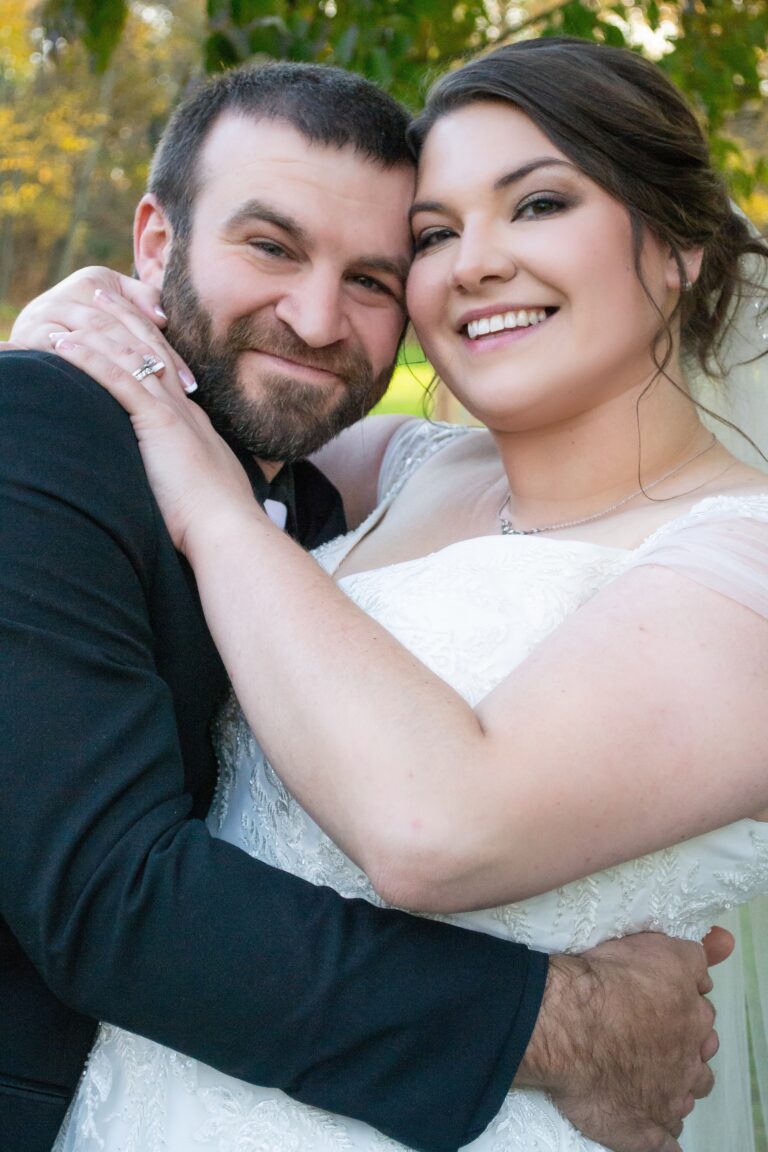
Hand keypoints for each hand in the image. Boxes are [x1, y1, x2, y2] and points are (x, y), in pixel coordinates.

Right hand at [7, 265, 196, 392]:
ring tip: (148, 390)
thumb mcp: (115, 310)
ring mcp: (49, 310)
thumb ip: (142, 303)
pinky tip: (110, 387)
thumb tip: (163, 316)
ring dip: (124, 364)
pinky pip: (64, 349)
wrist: (36, 335)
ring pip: (95, 335)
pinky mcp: (32, 332)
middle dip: (150, 360)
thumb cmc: (87, 329)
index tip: (191, 384)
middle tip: (177, 393)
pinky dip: (86, 366)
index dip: (167, 350)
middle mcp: (71, 291)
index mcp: (96, 280)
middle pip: (120, 326)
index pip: (140, 319)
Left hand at [44, 330, 256, 555]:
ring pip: (131, 357)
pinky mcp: (159, 424)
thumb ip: (189, 477)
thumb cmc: (217, 523)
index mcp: (195, 423)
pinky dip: (90, 360)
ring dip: (97, 331)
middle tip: (101, 294)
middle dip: (123, 319)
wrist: (230, 529)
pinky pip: (119, 381)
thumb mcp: (203, 490)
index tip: (127, 324)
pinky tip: (67, 346)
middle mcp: (185, 409)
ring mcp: (173, 414)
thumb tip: (181, 488)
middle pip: (150, 350)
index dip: (145, 342)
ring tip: (72, 311)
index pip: (167, 369)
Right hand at [516, 931, 728, 1151]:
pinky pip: (666, 1140)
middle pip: (700, 1051)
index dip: (680, 1003)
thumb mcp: (655, 948)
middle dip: (685, 1043)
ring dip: (678, 1084)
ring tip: (648, 1074)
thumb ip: (694, 953)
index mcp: (693, 1014)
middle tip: (649, 1032)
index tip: (657, 999)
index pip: (701, 1007)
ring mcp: (670, 1096)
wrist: (568, 1026)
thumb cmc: (605, 981)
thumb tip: (729, 943)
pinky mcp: (646, 1130)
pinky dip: (662, 1133)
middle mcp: (689, 1056)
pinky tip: (651, 1125)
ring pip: (689, 1092)